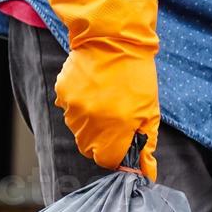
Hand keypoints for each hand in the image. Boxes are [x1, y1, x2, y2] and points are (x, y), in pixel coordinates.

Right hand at [43, 0, 161, 179]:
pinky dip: (79, 106)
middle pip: (89, 149)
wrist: (113, 39)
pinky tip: (92, 91)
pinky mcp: (62, 93)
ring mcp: (73, 108)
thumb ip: (146, 146)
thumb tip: (146, 173)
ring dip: (89, 124)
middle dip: (101, 142)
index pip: (107, 161)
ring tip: (104, 102)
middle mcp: (90, 123)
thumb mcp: (149, 113)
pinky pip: (68, 110)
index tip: (121, 146)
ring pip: (77, 130)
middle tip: (114, 123)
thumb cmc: (136, 77)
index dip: (116, 156)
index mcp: (115, 130)